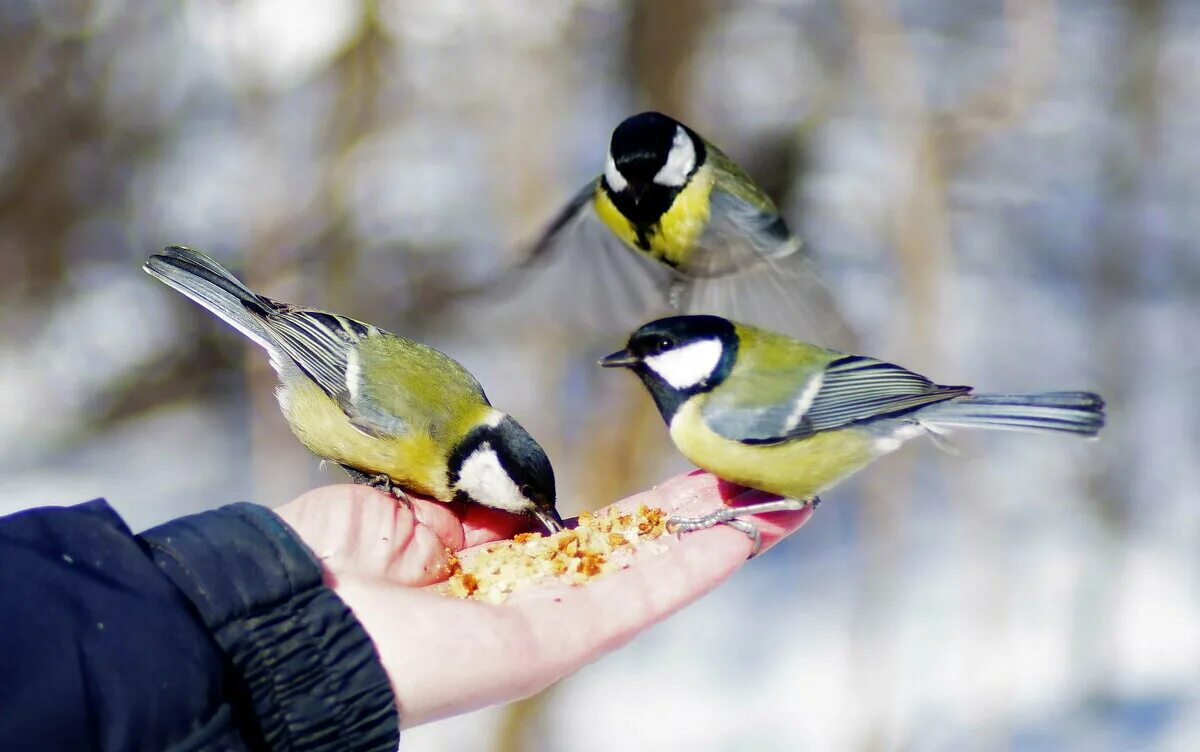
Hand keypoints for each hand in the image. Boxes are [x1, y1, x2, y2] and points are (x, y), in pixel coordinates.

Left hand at [275, 471, 812, 727]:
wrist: (289, 610)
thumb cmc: (329, 564)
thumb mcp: (415, 508)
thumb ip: (481, 500)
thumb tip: (527, 499)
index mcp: (493, 572)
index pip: (590, 539)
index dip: (645, 514)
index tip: (692, 483)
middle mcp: (528, 604)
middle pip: (635, 557)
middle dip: (698, 522)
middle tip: (759, 484)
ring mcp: (545, 626)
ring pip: (652, 579)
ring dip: (717, 540)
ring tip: (779, 503)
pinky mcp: (551, 642)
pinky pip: (634, 598)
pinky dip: (693, 567)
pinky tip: (742, 534)